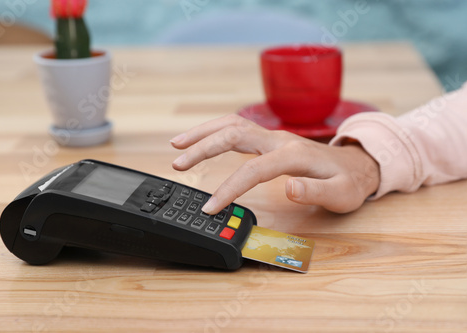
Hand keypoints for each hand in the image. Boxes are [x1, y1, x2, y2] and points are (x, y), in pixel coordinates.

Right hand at [170, 114, 379, 213]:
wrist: (357, 166)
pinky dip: (215, 132)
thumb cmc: (348, 183)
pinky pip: (237, 129)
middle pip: (234, 134)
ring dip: (203, 132)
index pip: (252, 170)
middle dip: (203, 147)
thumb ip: (315, 192)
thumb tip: (289, 188)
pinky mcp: (269, 140)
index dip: (229, 188)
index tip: (211, 206)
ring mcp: (273, 137)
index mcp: (294, 155)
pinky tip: (201, 141)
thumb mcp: (340, 194)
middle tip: (178, 162)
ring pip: (232, 124)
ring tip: (178, 144)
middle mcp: (279, 140)